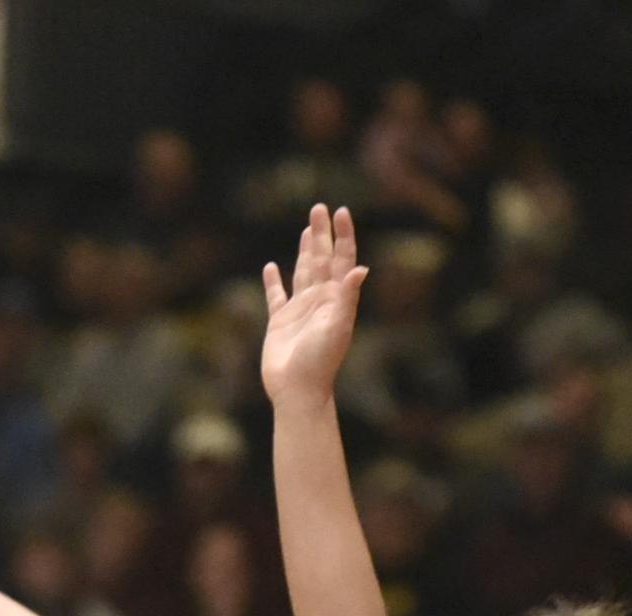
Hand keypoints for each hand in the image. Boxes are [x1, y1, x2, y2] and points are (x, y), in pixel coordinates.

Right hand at [259, 205, 365, 407]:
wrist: (298, 391)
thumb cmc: (320, 362)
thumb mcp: (337, 327)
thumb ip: (346, 297)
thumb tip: (360, 269)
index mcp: (336, 299)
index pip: (343, 260)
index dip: (343, 236)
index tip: (341, 212)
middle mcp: (320, 300)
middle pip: (323, 259)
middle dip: (322, 233)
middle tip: (320, 208)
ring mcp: (300, 310)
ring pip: (303, 271)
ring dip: (306, 250)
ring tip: (307, 229)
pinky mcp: (280, 322)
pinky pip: (276, 296)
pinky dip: (273, 281)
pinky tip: (271, 267)